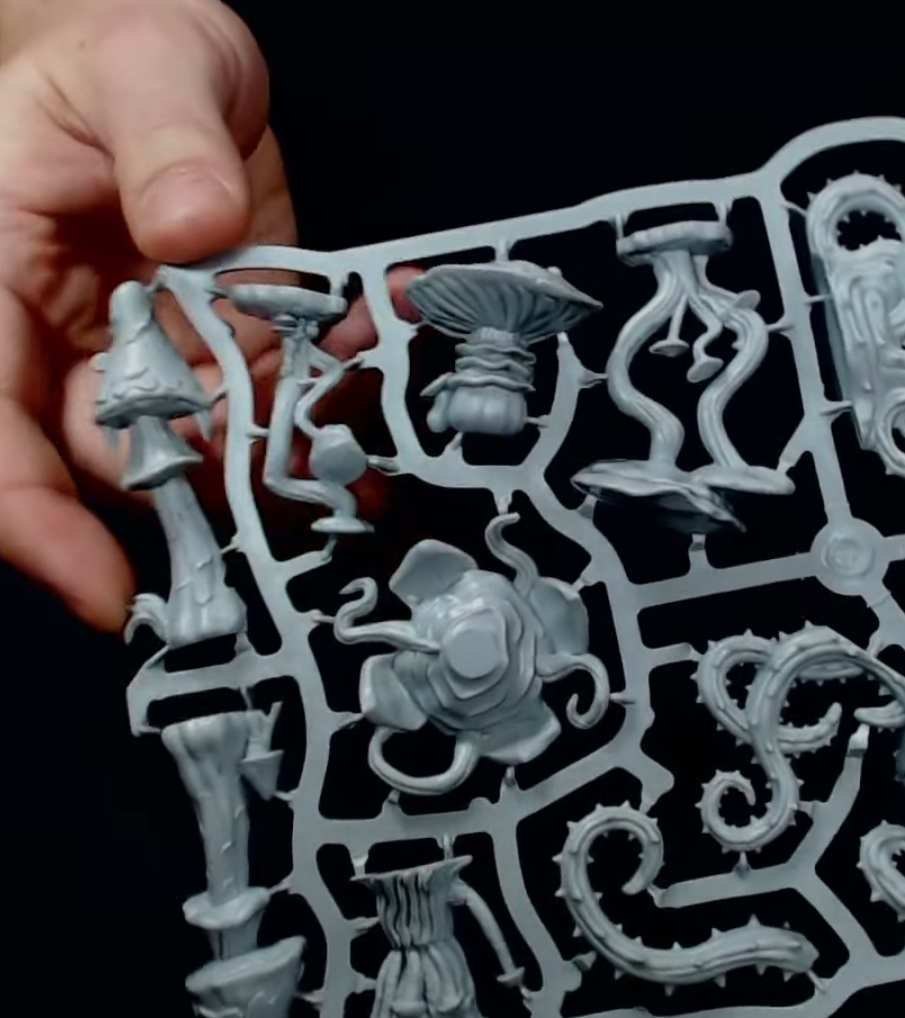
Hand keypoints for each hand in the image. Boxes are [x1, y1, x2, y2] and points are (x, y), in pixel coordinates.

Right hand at [0, 0, 378, 630]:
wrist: (169, 55)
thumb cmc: (117, 47)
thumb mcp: (140, 65)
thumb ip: (165, 140)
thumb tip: (192, 227)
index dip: (31, 522)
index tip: (101, 588)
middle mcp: (65, 342)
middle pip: (112, 465)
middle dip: (206, 501)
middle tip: (305, 502)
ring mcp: (153, 354)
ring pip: (206, 450)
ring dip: (288, 461)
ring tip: (369, 451)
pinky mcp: (228, 348)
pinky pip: (274, 404)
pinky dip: (330, 405)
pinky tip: (380, 376)